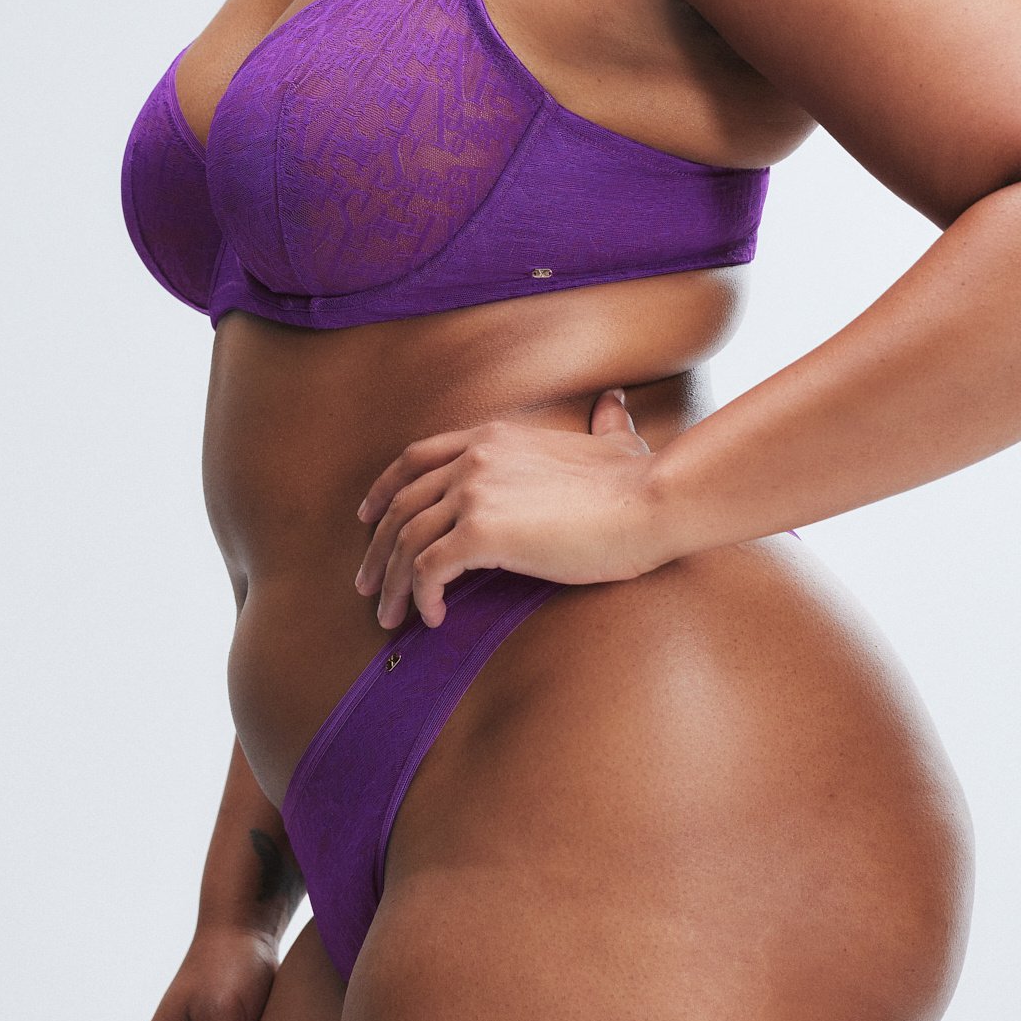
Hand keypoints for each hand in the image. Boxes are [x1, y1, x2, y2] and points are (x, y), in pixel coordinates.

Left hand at [354, 386, 665, 628]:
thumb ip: (604, 423)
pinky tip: (432, 618)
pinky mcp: (481, 532)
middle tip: (368, 584)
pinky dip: (421, 597)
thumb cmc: (640, 481)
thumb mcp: (613, 441)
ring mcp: (474, 492)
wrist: (652, 500)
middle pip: (400, 504)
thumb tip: (614, 403)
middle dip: (377, 548)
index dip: (384, 490)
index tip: (368, 518)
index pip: (415, 458)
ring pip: (406, 541)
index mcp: (493, 437)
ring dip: (392, 583)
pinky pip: (429, 570)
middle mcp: (473, 458)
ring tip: (390, 616)